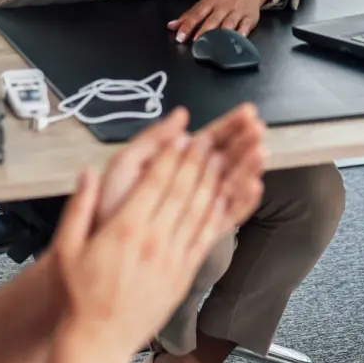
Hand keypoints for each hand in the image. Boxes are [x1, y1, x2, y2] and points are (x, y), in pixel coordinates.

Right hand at [48, 128, 236, 362]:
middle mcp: (154, 240)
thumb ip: (78, 206)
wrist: (98, 338)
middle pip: (182, 190)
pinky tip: (226, 198)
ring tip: (224, 158)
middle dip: (197, 161)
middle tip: (210, 137)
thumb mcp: (67, 247)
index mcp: (126, 229)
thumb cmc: (81, 294)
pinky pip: (206, 239)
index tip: (182, 135)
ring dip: (213, 182)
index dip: (171, 155)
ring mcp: (172, 258)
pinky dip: (219, 216)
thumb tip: (87, 173)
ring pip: (199, 211)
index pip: (155, 182)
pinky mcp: (184, 274)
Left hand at [95, 106, 265, 229]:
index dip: (229, 124)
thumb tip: (182, 114)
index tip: (248, 113)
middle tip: (260, 130)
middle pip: (226, 159)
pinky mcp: (204, 232)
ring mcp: (200, 208)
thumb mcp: (126, 164)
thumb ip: (153, 139)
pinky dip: (244, 201)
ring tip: (261, 153)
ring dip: (248, 167)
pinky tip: (254, 186)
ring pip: (232, 183)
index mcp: (174, 163)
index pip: (210, 139)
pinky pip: (230, 215)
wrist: (102, 249)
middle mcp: (191, 184)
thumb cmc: (110, 206)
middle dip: (244, 142)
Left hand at [168, 0, 269, 42]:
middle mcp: (223, 7)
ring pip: (228, 25)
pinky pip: (245, 28)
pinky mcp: (249, 19)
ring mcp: (237, 13)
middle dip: (203, 32)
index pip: (196, 14)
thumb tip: (172, 26)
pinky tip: (235, 42)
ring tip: (213, 46)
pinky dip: (240, 36)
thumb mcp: (207, 1)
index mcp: (211, 1)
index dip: (187, 26)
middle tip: (195, 43)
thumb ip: (190, 15)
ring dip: (220, 35)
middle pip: (212, 21)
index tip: (180, 37)